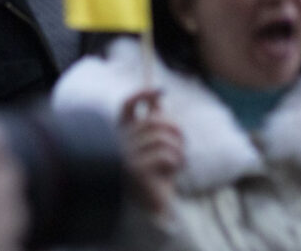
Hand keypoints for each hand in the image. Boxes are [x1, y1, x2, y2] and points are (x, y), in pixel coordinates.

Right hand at [119, 90, 183, 215]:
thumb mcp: (155, 146)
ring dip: (178, 147)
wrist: (153, 209)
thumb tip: (159, 96)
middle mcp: (118, 144)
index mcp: (119, 135)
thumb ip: (154, 123)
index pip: (126, 106)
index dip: (142, 94)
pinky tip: (174, 170)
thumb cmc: (154, 176)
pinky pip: (165, 154)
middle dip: (175, 128)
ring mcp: (125, 157)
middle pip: (153, 120)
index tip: (161, 90)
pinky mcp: (136, 171)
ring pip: (161, 137)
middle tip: (183, 142)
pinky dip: (177, 160)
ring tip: (179, 160)